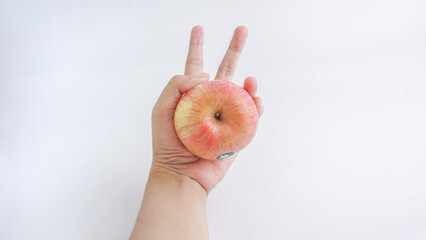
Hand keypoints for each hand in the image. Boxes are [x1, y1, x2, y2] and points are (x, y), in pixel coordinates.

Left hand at [151, 26, 263, 192]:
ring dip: (248, 83)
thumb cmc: (167, 143)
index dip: (196, 46)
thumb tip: (205, 75)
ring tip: (250, 80)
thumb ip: (176, 85)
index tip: (198, 28)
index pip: (194, 64)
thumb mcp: (161, 109)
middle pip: (225, 69)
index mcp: (191, 95)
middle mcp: (210, 101)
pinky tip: (255, 99)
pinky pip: (251, 115)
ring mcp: (225, 115)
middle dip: (234, 49)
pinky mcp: (238, 131)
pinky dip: (256, 106)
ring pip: (241, 91)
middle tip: (242, 29)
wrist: (181, 174)